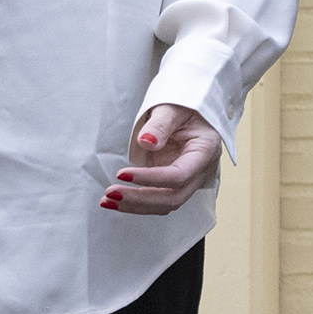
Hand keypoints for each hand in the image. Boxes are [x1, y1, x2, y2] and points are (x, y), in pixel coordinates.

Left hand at [97, 104, 221, 215]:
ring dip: (136, 206)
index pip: (179, 175)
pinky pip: (159, 200)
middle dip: (140, 199)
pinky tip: (117, 200)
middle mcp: (200, 171)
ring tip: (107, 200)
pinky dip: (138, 203)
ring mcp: (189, 180)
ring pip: (166, 204)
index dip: (151, 178)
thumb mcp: (172, 108)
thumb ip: (160, 124)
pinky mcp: (176, 184)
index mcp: (205, 151)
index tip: (122, 174)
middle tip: (111, 192)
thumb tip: (147, 142)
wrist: (189, 112)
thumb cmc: (185, 107)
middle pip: (173, 197)